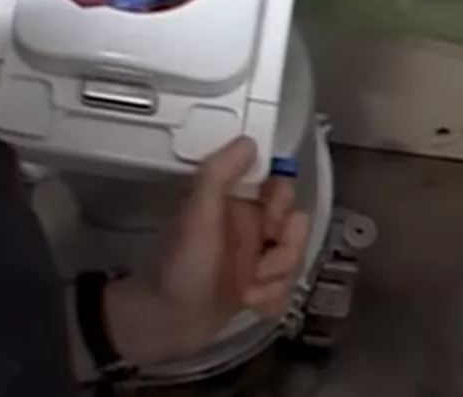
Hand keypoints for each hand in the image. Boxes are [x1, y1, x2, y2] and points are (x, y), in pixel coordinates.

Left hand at [103, 137, 311, 365]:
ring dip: (274, 282)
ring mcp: (254, 260)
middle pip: (296, 229)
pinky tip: (250, 306)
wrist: (166, 321)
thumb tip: (248, 141)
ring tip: (247, 291)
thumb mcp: (198, 212)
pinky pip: (285, 292)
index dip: (283, 205)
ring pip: (294, 263)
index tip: (270, 223)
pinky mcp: (257, 290)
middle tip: (258, 267)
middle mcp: (248, 228)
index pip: (280, 189)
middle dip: (285, 253)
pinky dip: (271, 302)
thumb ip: (219, 172)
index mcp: (235, 204)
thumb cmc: (180, 264)